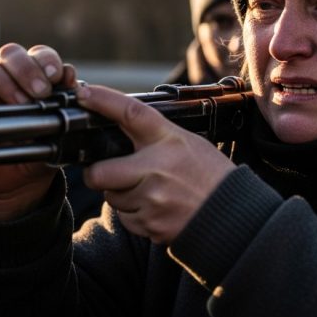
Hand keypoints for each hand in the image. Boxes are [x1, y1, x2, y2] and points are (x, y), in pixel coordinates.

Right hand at [0, 43, 78, 219]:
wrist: (20, 177)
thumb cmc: (41, 145)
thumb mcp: (60, 125)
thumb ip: (66, 100)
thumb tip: (70, 76)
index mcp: (34, 73)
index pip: (39, 53)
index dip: (47, 60)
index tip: (57, 77)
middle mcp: (7, 73)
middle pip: (10, 52)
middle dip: (27, 70)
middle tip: (40, 93)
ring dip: (3, 82)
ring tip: (19, 105)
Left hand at [76, 84, 235, 243]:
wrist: (232, 214)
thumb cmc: (210, 175)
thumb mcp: (188, 143)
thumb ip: (155, 136)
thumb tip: (121, 127)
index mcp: (168, 140)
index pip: (131, 113)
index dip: (103, 100)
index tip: (85, 93)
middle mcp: (156, 167)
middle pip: (99, 172)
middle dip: (99, 174)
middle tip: (110, 173)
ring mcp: (152, 198)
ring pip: (112, 198)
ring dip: (122, 195)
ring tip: (150, 192)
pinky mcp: (151, 224)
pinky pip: (127, 219)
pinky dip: (135, 215)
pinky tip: (157, 208)